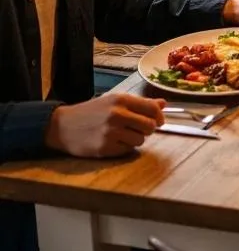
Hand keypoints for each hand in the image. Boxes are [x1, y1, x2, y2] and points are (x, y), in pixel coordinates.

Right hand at [44, 93, 164, 156]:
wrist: (63, 125)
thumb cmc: (92, 111)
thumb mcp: (115, 101)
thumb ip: (140, 103)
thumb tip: (164, 104)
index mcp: (121, 100)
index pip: (152, 108)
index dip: (159, 116)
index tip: (158, 120)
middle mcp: (117, 115)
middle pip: (149, 126)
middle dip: (148, 128)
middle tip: (139, 128)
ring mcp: (110, 133)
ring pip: (140, 140)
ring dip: (136, 138)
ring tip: (124, 134)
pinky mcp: (104, 148)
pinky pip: (127, 150)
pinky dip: (125, 147)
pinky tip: (114, 141)